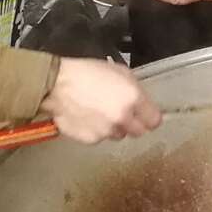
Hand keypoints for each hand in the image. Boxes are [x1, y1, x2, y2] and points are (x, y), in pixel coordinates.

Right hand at [39, 58, 159, 142]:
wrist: (56, 84)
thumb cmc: (86, 74)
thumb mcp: (119, 72)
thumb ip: (135, 90)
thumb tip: (144, 103)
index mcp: (133, 98)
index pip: (154, 121)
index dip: (149, 117)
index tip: (145, 115)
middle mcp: (122, 118)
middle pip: (138, 132)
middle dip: (132, 123)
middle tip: (120, 112)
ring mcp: (106, 131)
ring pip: (118, 135)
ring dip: (113, 127)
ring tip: (99, 112)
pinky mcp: (91, 140)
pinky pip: (100, 138)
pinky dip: (96, 131)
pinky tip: (87, 117)